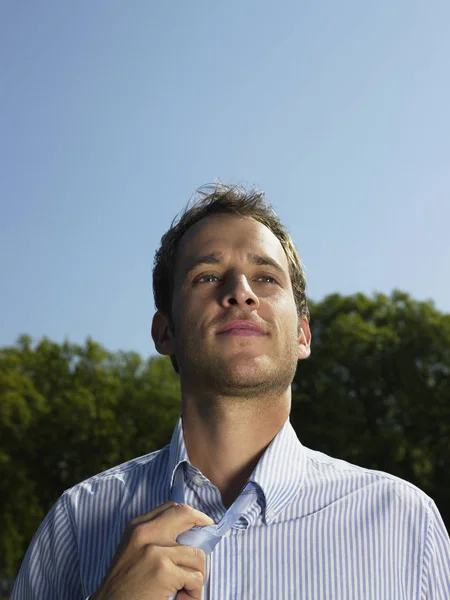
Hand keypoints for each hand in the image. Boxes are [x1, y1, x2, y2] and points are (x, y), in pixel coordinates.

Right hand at [92, 501, 213, 599]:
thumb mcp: (132, 550)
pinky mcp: (163, 571)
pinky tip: (183, 597)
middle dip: (202, 524)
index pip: (171, 507)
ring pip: (197, 555)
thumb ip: (153, 537)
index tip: (200, 522)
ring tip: (188, 588)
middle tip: (209, 535)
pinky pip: (195, 578)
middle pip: (186, 514)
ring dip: (197, 575)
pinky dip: (194, 591)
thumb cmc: (123, 584)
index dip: (189, 514)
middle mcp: (145, 533)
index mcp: (137, 526)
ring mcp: (155, 550)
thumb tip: (185, 533)